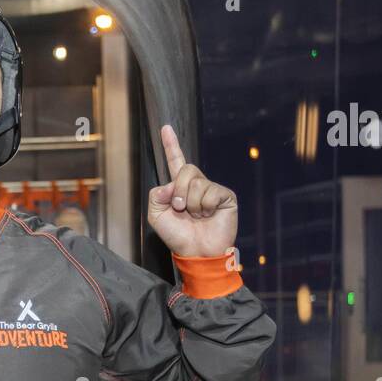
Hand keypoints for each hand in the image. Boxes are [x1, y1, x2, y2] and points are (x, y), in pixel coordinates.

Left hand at [147, 124, 237, 257]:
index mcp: (179, 187)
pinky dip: (205, 205)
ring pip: (197, 182)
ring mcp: (212, 189)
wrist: (196, 252)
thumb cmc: (178, 236)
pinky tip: (208, 215)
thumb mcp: (156, 216)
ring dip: (191, 203)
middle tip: (180, 208)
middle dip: (179, 190)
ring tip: (196, 216)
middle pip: (186, 169)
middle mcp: (197, 185)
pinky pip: (211, 192)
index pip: (175, 161)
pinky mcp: (225, 196)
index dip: (171, 145)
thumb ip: (155, 196)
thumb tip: (169, 185)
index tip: (165, 128)